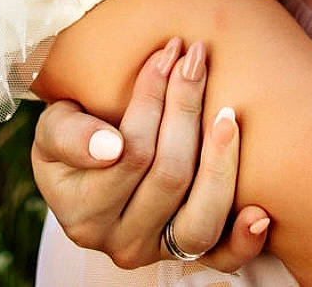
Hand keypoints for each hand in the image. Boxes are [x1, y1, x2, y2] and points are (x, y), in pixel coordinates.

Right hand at [32, 37, 270, 270]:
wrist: (83, 172)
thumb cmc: (70, 139)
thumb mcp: (51, 130)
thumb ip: (69, 135)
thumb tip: (110, 146)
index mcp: (83, 213)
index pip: (130, 151)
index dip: (152, 98)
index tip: (167, 52)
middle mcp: (122, 243)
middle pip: (170, 175)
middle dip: (186, 108)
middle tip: (196, 59)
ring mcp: (158, 253)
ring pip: (200, 218)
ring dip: (220, 162)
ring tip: (228, 115)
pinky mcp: (189, 257)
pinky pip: (222, 258)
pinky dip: (244, 240)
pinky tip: (259, 211)